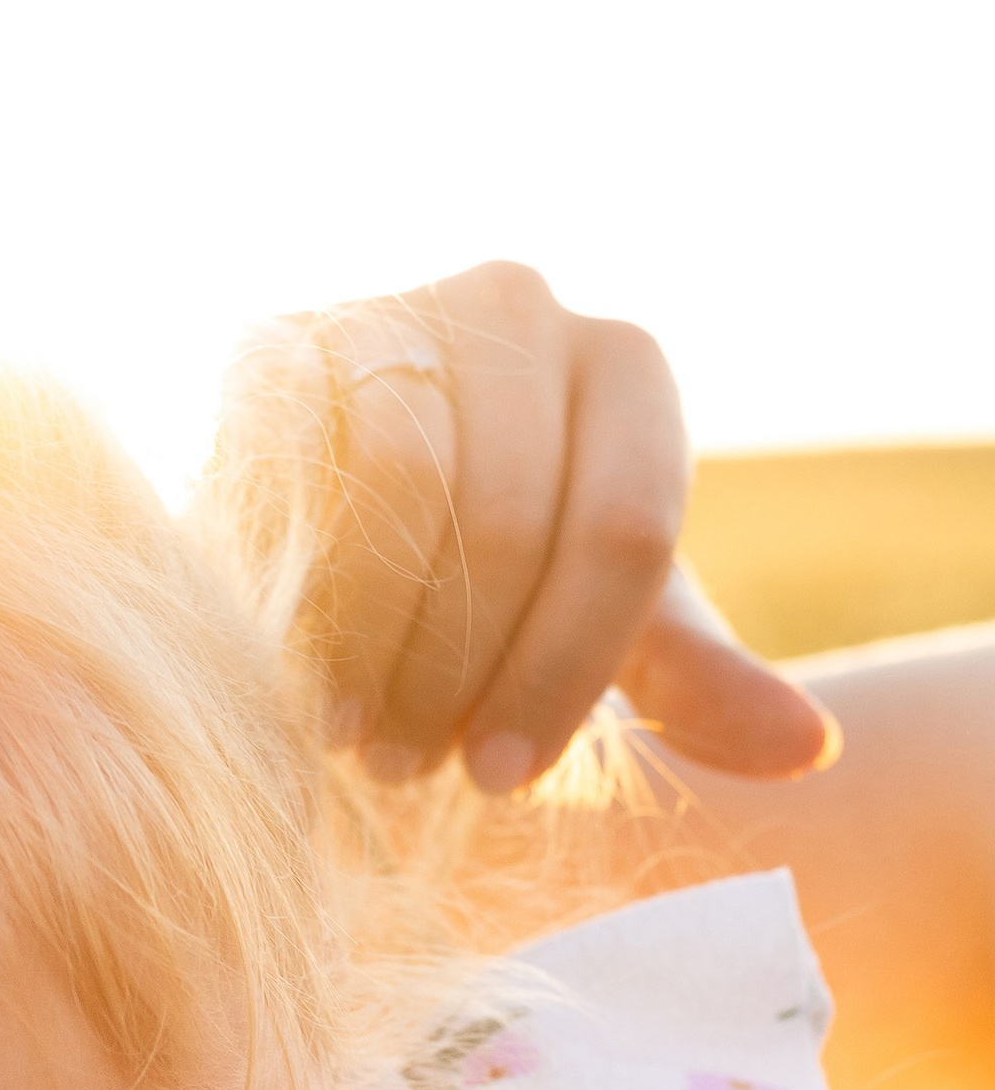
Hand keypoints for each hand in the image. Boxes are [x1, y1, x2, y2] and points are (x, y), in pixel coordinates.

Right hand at [212, 261, 836, 790]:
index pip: (624, 529)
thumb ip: (698, 683)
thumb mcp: (610, 633)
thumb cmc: (501, 582)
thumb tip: (810, 749)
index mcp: (626, 368)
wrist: (334, 517)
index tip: (504, 780)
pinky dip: (300, 594)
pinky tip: (296, 682)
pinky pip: (295, 473)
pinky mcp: (279, 347)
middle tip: (417, 773)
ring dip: (378, 640)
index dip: (561, 673)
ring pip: (403, 486)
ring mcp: (397, 312)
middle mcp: (520, 308)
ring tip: (358, 741)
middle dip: (461, 671)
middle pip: (512, 516)